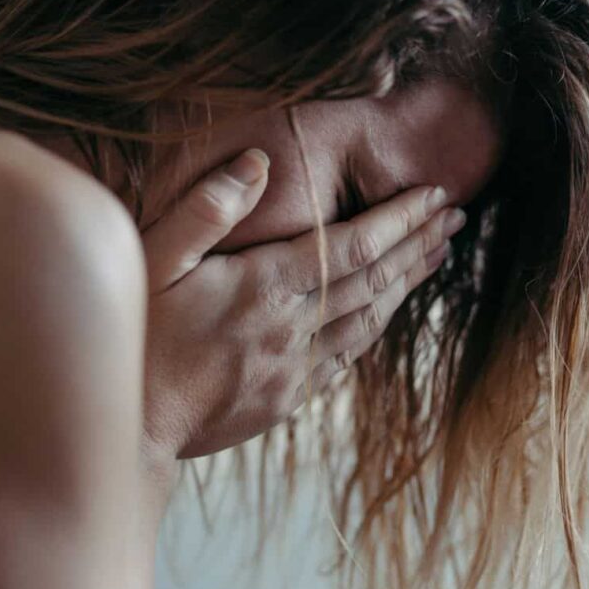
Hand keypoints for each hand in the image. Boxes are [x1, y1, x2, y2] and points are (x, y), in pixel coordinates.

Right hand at [139, 148, 465, 460]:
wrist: (133, 426)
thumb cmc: (136, 336)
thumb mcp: (152, 260)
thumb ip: (206, 209)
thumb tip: (258, 162)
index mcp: (265, 285)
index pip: (353, 244)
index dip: (400, 217)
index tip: (434, 195)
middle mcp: (292, 326)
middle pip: (375, 280)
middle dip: (419, 244)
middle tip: (454, 217)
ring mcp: (296, 367)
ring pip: (370, 320)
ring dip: (408, 284)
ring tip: (438, 255)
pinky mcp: (290, 397)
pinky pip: (348, 358)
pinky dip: (375, 327)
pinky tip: (387, 311)